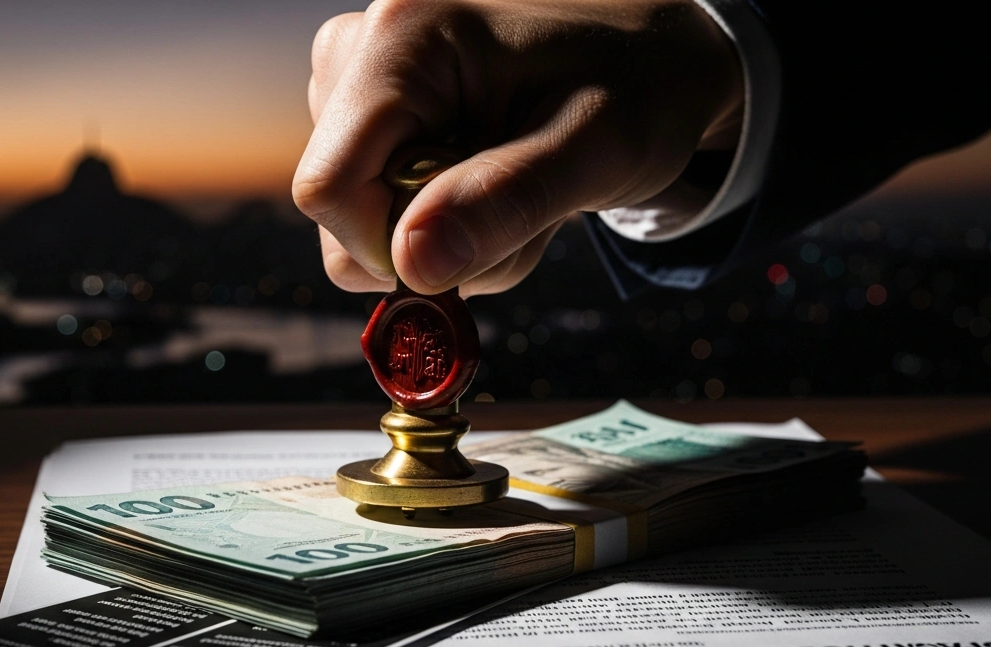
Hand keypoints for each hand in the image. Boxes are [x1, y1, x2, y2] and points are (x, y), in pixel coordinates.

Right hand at [294, 0, 742, 296]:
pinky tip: (498, 175)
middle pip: (338, 202)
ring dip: (444, 230)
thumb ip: (505, 202)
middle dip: (428, 237)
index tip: (472, 253)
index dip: (389, 248)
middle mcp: (367, 45)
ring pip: (360, 206)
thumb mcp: (598, 149)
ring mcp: (368, 74)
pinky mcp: (382, 103)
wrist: (661, 54)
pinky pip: (378, 193)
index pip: (329, 187)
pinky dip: (442, 213)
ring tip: (522, 185)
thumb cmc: (644, 85)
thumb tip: (410, 264)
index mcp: (407, 39)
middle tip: (522, 209)